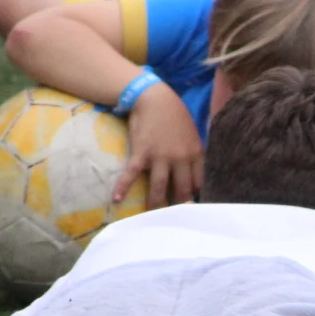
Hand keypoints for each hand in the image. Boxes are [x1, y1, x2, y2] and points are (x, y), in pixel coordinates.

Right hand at [114, 83, 203, 207]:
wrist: (154, 97)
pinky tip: (116, 199)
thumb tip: (194, 169)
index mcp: (194, 153)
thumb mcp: (191, 132)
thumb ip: (193, 151)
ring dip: (156, 204)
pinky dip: (123, 187)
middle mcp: (180, 158)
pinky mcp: (141, 153)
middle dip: (178, 206)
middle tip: (174, 218)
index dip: (194, 195)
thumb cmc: (173, 113)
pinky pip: (132, 174)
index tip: (189, 205)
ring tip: (152, 217)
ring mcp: (160, 157)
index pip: (198, 182)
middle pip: (181, 189)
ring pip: (159, 187)